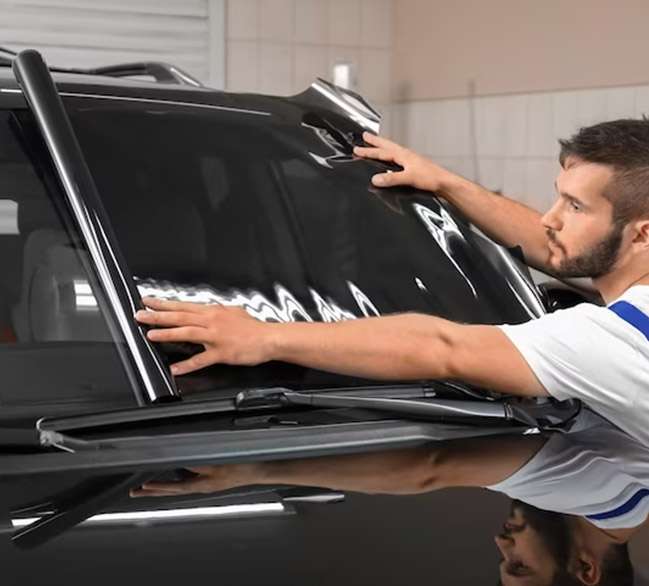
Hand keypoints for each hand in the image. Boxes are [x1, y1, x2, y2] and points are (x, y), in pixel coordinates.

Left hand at [130, 464, 259, 497]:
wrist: (260, 469)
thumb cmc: (244, 467)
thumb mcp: (219, 463)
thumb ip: (199, 462)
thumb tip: (181, 460)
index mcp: (202, 485)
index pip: (174, 488)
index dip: (157, 487)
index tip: (142, 486)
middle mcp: (203, 486)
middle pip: (172, 490)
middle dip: (154, 491)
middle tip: (136, 492)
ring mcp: (207, 483)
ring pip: (179, 486)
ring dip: (163, 486)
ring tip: (148, 486)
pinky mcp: (213, 479)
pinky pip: (188, 480)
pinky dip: (176, 479)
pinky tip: (175, 474)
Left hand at [135, 298, 275, 374]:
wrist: (269, 338)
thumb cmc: (253, 327)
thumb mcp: (233, 311)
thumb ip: (217, 311)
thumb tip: (208, 308)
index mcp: (213, 311)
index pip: (183, 305)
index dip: (164, 303)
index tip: (148, 301)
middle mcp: (212, 321)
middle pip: (180, 316)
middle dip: (158, 316)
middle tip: (140, 315)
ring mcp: (216, 337)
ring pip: (187, 333)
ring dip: (167, 334)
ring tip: (151, 335)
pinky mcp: (222, 353)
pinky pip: (201, 359)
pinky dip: (187, 365)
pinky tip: (175, 368)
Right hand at [353, 132, 451, 191]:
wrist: (444, 182)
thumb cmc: (430, 178)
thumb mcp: (408, 178)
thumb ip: (391, 179)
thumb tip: (375, 179)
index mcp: (403, 155)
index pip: (381, 152)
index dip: (368, 151)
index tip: (357, 149)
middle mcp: (406, 155)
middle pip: (387, 146)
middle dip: (375, 142)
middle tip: (365, 136)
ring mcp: (410, 160)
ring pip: (392, 150)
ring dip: (382, 146)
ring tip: (376, 144)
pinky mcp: (414, 166)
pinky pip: (397, 157)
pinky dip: (390, 155)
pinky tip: (391, 161)